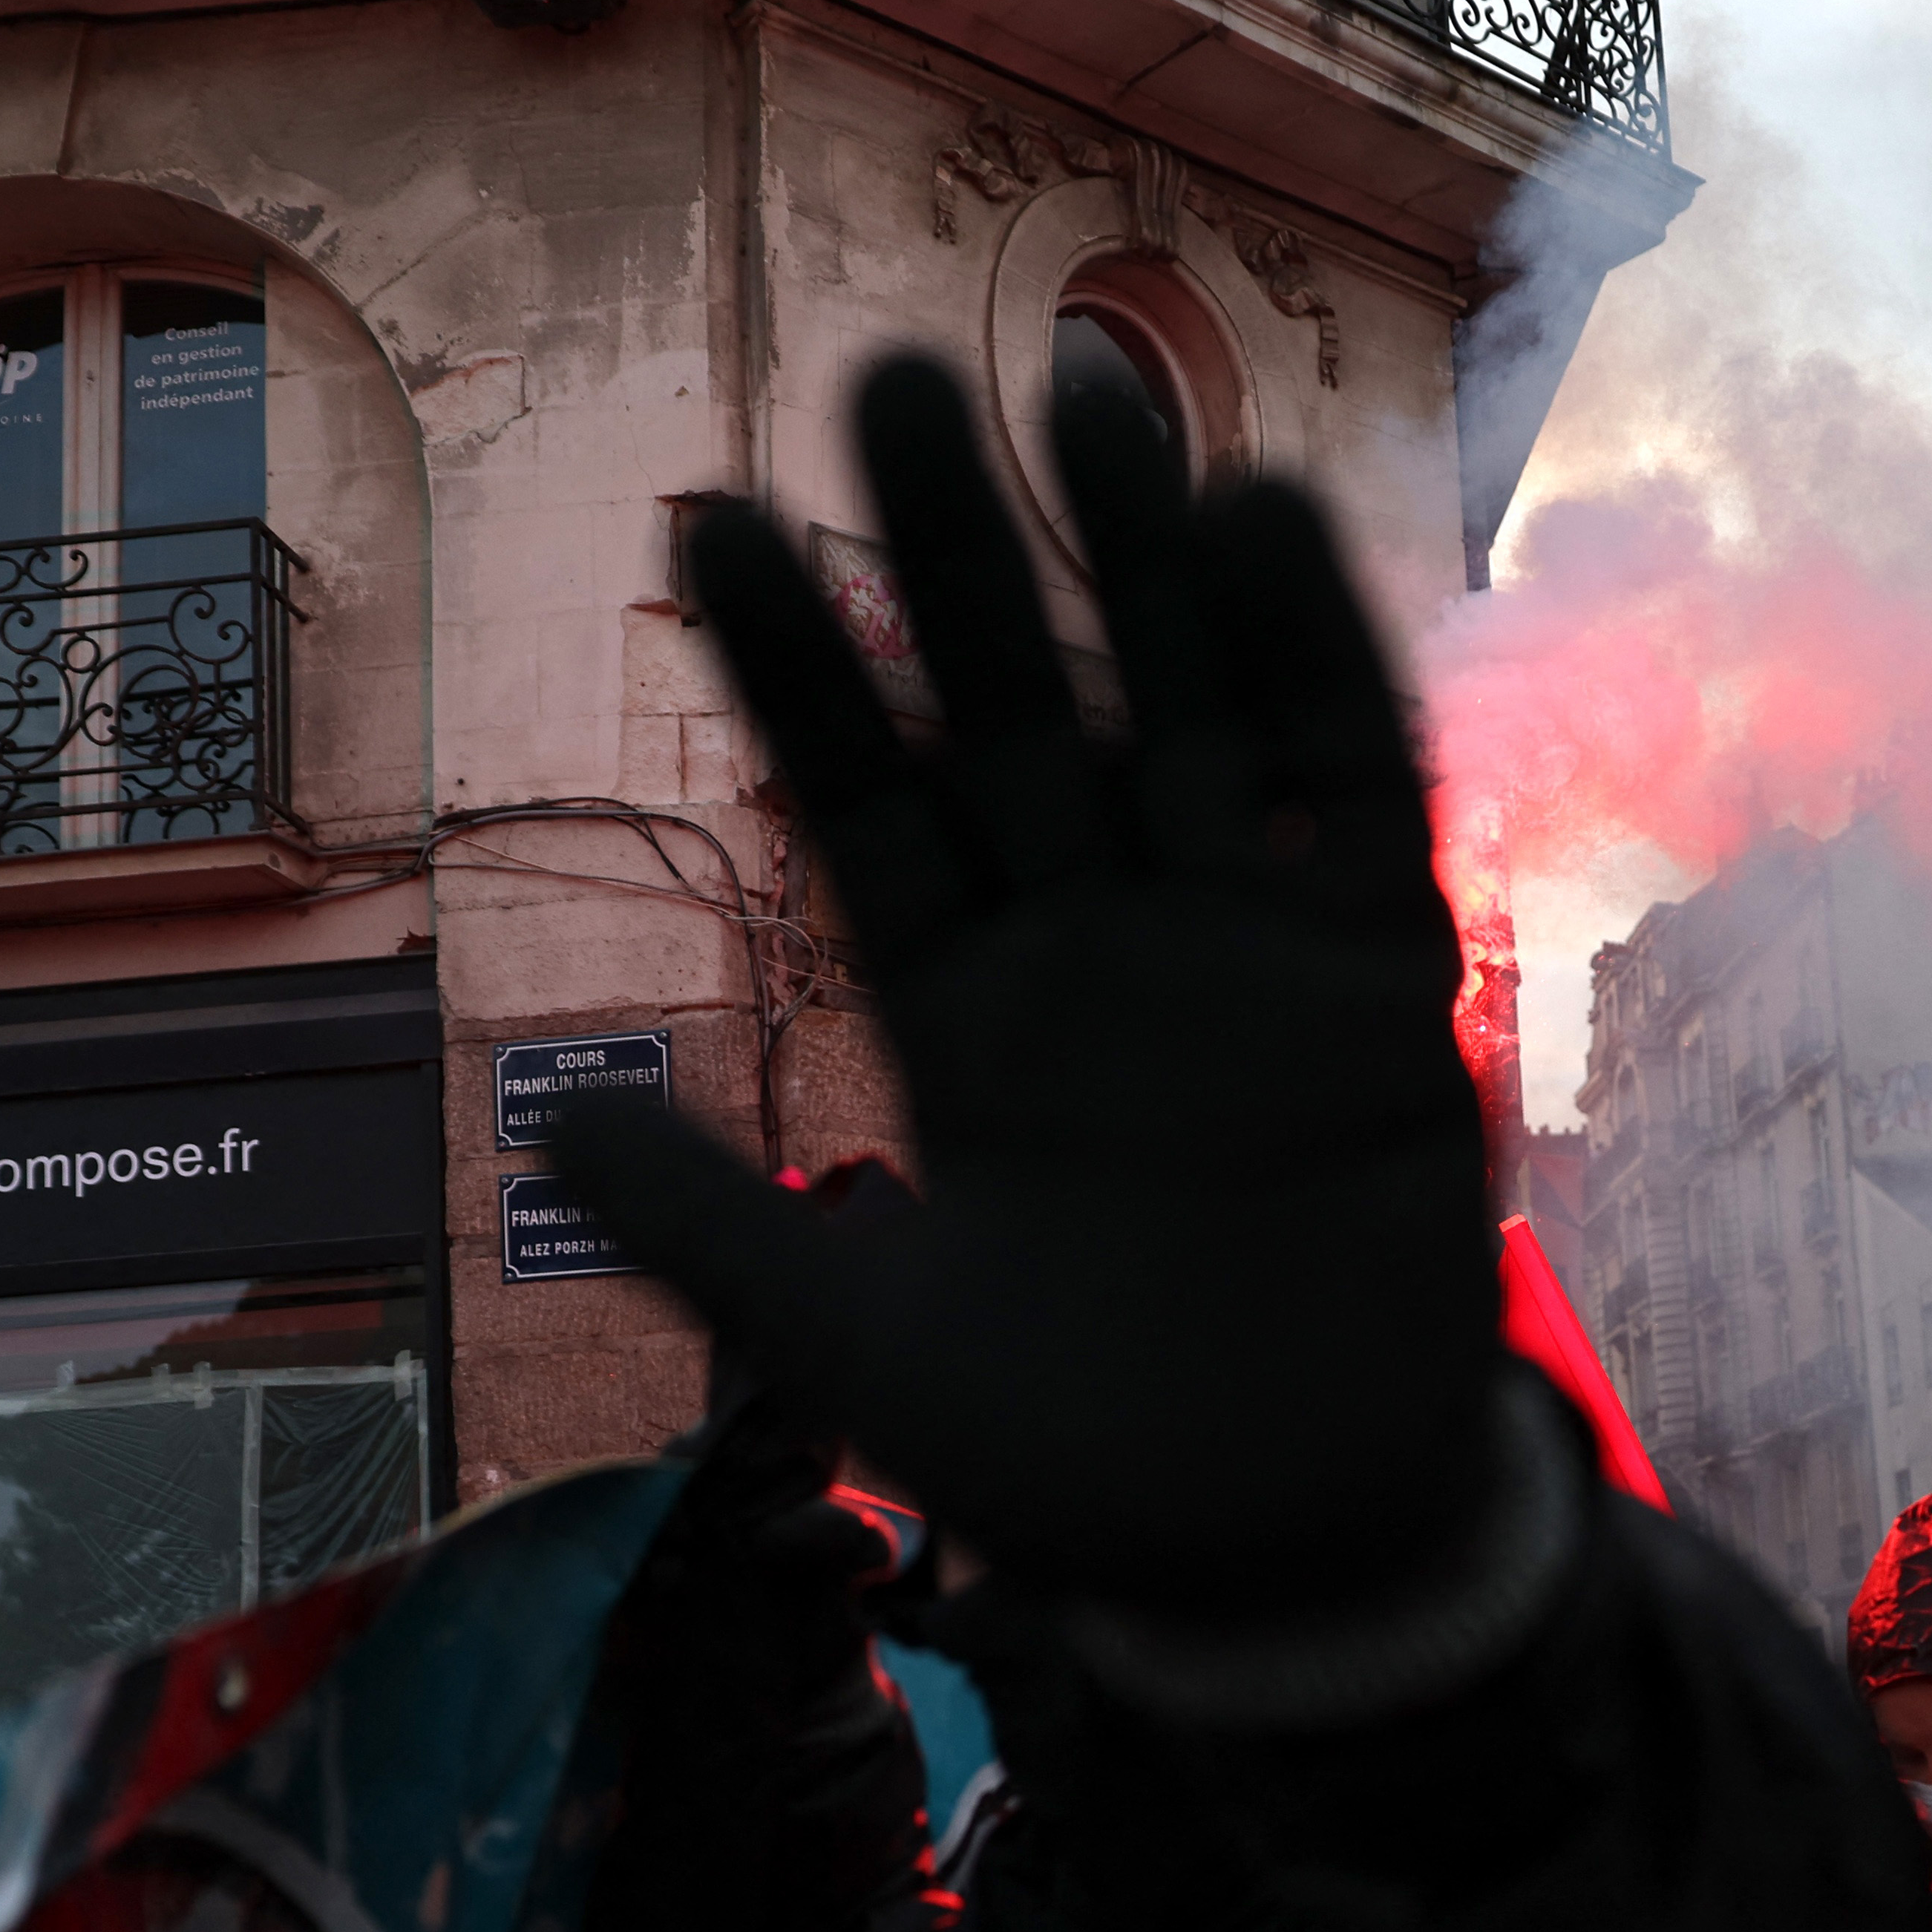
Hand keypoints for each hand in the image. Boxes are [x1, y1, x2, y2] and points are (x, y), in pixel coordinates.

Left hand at [557, 357, 1497, 1616]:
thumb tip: (550, 1117)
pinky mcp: (1381, 989)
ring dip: (1141, 563)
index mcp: (967, 1018)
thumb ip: (719, 1227)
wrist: (1272, 1556)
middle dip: (960, 555)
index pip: (869, 804)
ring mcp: (1243, 959)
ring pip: (1187, 714)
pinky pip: (1354, 797)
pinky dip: (1320, 668)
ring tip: (1088, 388)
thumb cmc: (1070, 1463)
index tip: (707, 520)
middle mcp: (1098, 956)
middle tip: (890, 376)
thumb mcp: (857, 1347)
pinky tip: (1269, 524)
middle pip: (1021, 714)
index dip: (798, 670)